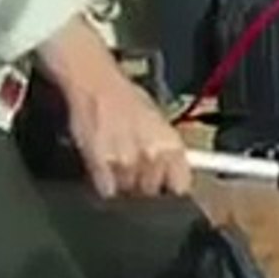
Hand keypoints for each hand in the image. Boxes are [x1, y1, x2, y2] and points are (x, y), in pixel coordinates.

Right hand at [36, 15, 192, 198]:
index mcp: (171, 144)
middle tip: (137, 167)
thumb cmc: (126, 97)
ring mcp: (126, 163)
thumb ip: (168, 149)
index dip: (174, 189)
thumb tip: (177, 167)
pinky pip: (107, 190)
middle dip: (146, 184)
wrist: (97, 85)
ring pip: (128, 192)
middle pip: (152, 192)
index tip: (169, 189)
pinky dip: (105, 183)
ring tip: (119, 160)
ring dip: (124, 183)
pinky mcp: (101, 166)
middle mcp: (152, 156)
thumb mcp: (159, 120)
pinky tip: (105, 165)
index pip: (181, 185)